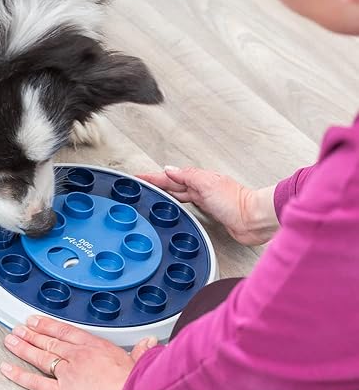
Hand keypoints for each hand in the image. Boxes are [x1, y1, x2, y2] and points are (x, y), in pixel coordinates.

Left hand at [1, 316, 157, 389]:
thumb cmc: (138, 386)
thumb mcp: (140, 364)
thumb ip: (141, 353)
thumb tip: (149, 343)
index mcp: (97, 347)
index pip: (66, 332)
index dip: (49, 325)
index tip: (36, 320)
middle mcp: (79, 356)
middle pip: (50, 342)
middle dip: (32, 334)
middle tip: (18, 328)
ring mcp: (69, 373)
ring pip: (41, 356)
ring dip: (23, 348)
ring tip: (10, 340)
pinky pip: (36, 382)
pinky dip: (19, 375)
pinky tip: (7, 369)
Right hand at [139, 166, 277, 245]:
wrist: (252, 220)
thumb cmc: (236, 202)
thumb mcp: (206, 184)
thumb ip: (187, 176)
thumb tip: (169, 170)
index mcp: (199, 179)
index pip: (170, 176)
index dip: (153, 177)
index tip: (138, 177)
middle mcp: (201, 188)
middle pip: (173, 185)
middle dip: (156, 184)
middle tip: (139, 185)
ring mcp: (205, 200)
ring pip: (179, 194)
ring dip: (165, 193)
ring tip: (152, 193)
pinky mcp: (210, 213)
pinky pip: (188, 206)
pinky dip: (177, 204)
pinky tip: (175, 207)